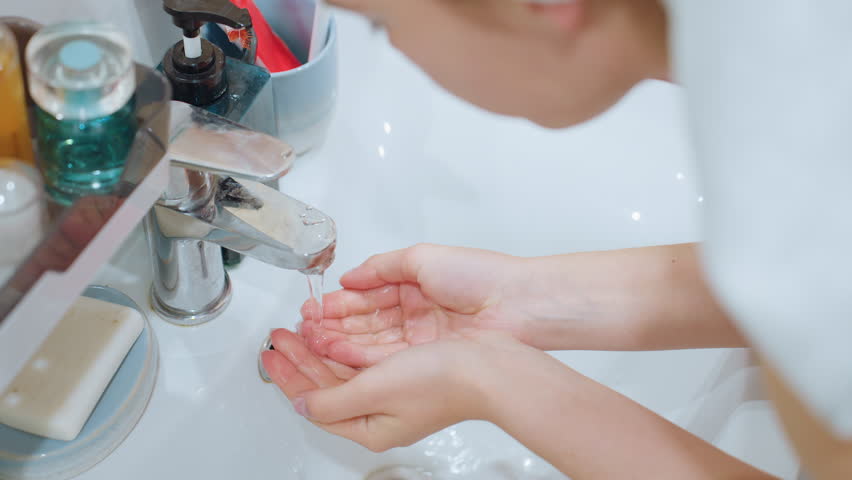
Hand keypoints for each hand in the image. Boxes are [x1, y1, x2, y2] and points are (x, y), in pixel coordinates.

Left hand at [261, 327, 547, 451]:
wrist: (490, 367)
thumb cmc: (441, 382)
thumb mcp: (374, 391)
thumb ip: (332, 400)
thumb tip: (302, 406)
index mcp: (369, 426)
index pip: (314, 402)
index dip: (288, 376)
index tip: (269, 354)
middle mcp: (379, 413)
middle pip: (326, 385)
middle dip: (300, 357)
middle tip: (278, 335)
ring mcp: (394, 393)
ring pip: (343, 370)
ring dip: (320, 347)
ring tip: (300, 327)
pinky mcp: (407, 373)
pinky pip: (363, 360)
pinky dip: (345, 344)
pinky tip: (335, 330)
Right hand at [300, 244, 538, 366]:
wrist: (515, 306)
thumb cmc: (478, 276)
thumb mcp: (421, 257)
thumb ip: (381, 266)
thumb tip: (349, 276)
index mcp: (413, 285)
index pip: (366, 296)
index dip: (338, 302)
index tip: (313, 307)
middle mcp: (413, 313)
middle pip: (364, 322)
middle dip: (331, 325)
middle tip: (303, 328)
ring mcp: (418, 339)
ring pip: (369, 343)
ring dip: (338, 341)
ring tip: (310, 340)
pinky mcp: (424, 359)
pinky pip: (384, 359)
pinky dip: (358, 356)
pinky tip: (334, 351)